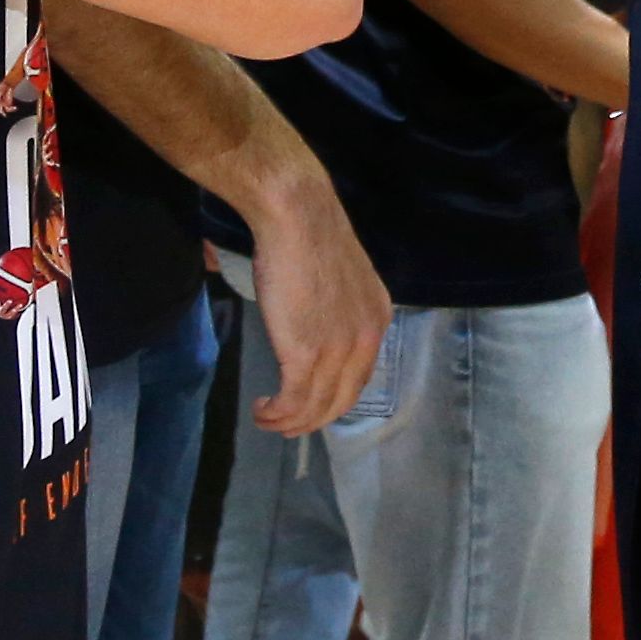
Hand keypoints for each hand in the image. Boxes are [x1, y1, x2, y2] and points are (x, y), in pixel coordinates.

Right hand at [244, 166, 391, 435]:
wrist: (298, 215)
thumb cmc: (309, 234)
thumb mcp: (339, 277)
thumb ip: (335, 306)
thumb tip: (313, 322)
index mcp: (377, 318)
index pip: (361, 375)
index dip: (334, 396)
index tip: (311, 402)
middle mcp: (366, 339)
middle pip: (342, 400)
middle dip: (312, 419)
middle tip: (286, 423)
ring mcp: (339, 350)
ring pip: (316, 407)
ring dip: (289, 423)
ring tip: (267, 420)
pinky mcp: (307, 354)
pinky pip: (294, 401)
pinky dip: (277, 414)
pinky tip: (263, 410)